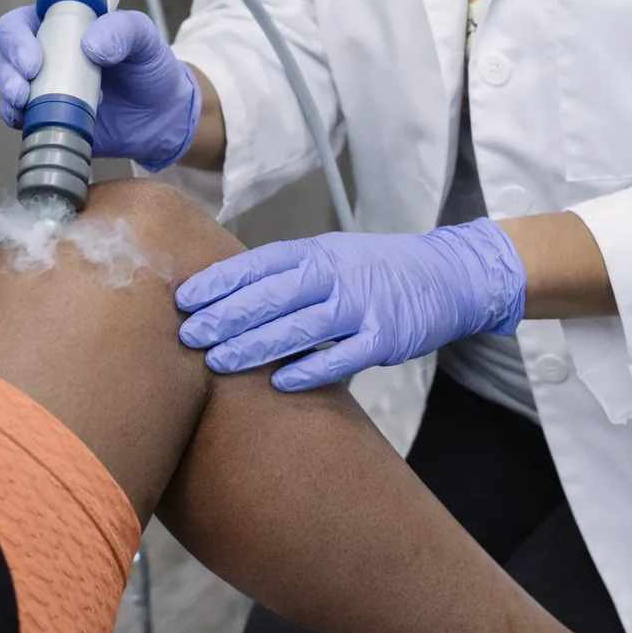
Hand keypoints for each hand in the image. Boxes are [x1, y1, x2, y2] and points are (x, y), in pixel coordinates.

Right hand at [0, 5, 200, 170]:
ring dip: (11, 98)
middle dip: (8, 72)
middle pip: (5, 56)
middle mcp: (44, 55)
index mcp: (60, 25)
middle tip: (25, 89)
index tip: (33, 59)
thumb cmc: (150, 66)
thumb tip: (91, 46)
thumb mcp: (145, 38)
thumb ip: (124, 30)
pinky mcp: (47, 119)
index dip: (16, 38)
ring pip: (7, 88)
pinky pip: (21, 120)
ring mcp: (43, 89)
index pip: (20, 23)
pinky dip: (22, 121)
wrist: (163, 116)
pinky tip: (40, 122)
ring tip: (31, 107)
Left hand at [175, 218, 526, 390]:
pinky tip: (280, 381)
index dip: (221, 281)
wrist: (447, 275)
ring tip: (217, 361)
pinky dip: (311, 369)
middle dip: (226, 315)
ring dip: (254, 344)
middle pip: (272, 295)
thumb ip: (286, 273)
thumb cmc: (375, 269)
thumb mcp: (330, 256)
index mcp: (317, 252)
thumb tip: (226, 292)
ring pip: (300, 326)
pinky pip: (342, 356)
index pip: (260, 263)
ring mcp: (362, 306)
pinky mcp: (385, 337)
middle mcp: (336, 274)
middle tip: (187, 335)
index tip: (184, 298)